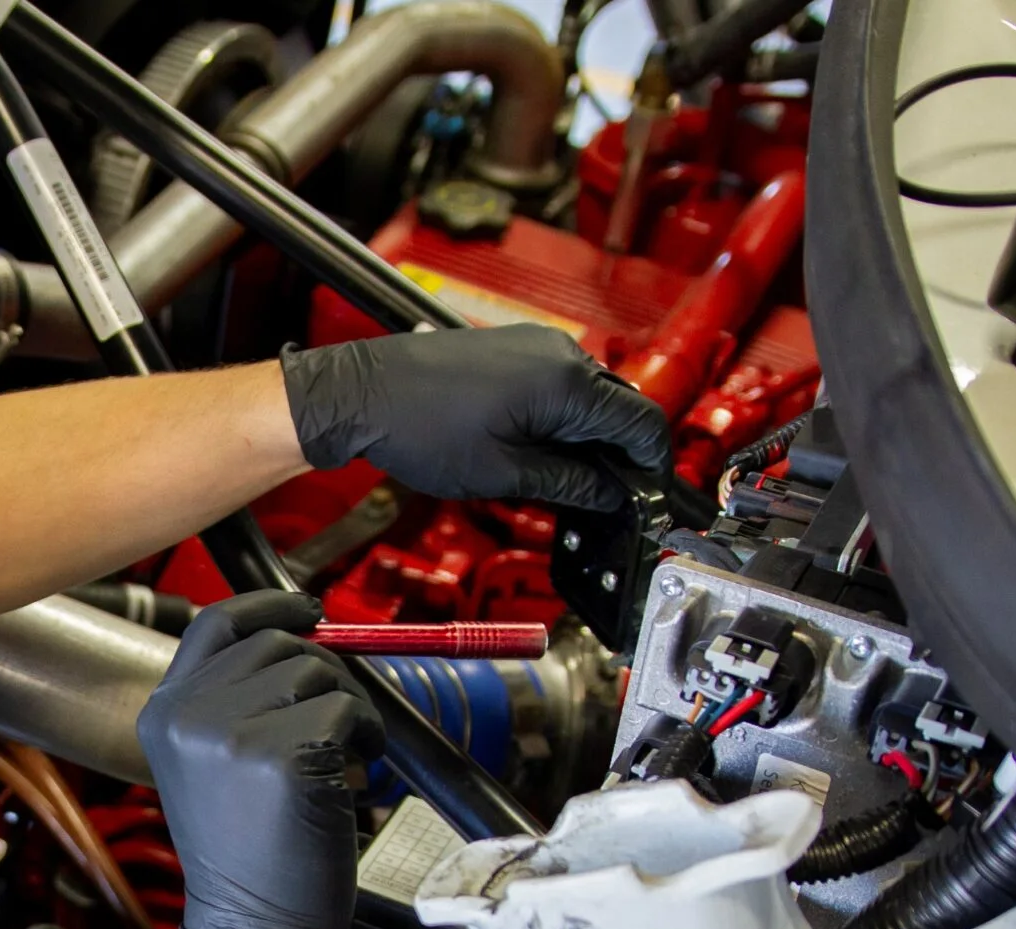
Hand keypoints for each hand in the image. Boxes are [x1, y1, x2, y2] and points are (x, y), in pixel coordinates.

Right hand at [137, 591, 383, 928]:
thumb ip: (237, 702)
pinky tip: (347, 781)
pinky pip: (348, 712)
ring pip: (320, 673)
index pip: (216, 624)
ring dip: (347, 712)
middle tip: (337, 727)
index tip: (306, 609)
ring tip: (338, 761)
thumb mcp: (214, 767)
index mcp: (164, 714)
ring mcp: (233, 733)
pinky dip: (365, 740)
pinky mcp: (283, 755)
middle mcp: (189, 715)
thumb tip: (304, 638)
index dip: (268, 605)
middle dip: (324, 677)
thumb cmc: (247, 860)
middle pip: (280, 644)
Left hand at [280, 325, 671, 509]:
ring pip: (590, 396)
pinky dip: (564, 416)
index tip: (649, 493)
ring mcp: (537, 344)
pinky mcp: (515, 347)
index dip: (652, 464)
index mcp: (566, 383)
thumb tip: (607, 494)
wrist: (364, 395)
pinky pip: (561, 382)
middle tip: (611, 497)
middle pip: (619, 407)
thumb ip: (566, 483)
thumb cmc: (419, 428)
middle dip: (622, 453)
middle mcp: (560, 353)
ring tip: (572, 480)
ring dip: (590, 436)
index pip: (641, 423)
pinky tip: (545, 450)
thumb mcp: (502, 474)